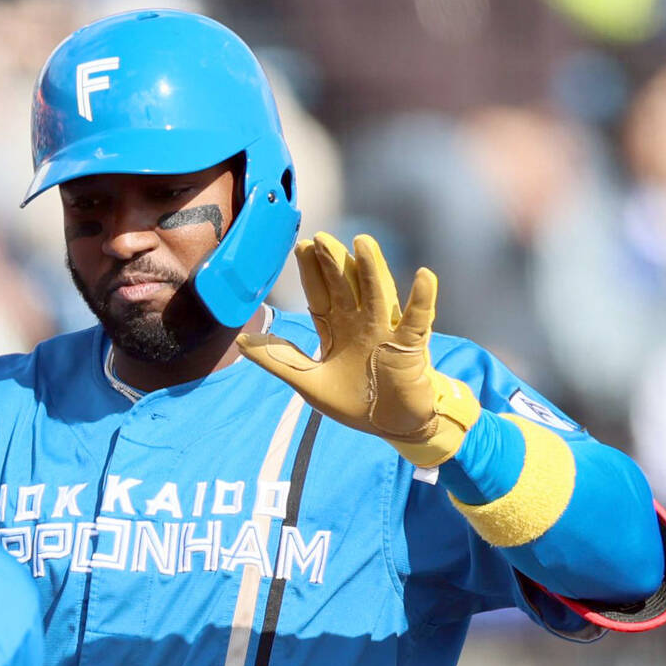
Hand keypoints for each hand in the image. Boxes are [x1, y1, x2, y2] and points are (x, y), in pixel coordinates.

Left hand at [237, 232, 479, 467]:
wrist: (392, 426)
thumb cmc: (355, 402)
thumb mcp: (309, 383)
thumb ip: (279, 360)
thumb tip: (241, 341)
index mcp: (337, 329)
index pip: (321, 294)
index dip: (312, 273)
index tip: (301, 247)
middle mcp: (361, 323)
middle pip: (346, 287)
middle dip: (333, 264)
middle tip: (321, 239)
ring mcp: (386, 331)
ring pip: (378, 294)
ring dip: (372, 269)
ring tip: (363, 242)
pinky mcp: (409, 346)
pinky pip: (417, 320)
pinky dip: (423, 299)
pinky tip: (425, 276)